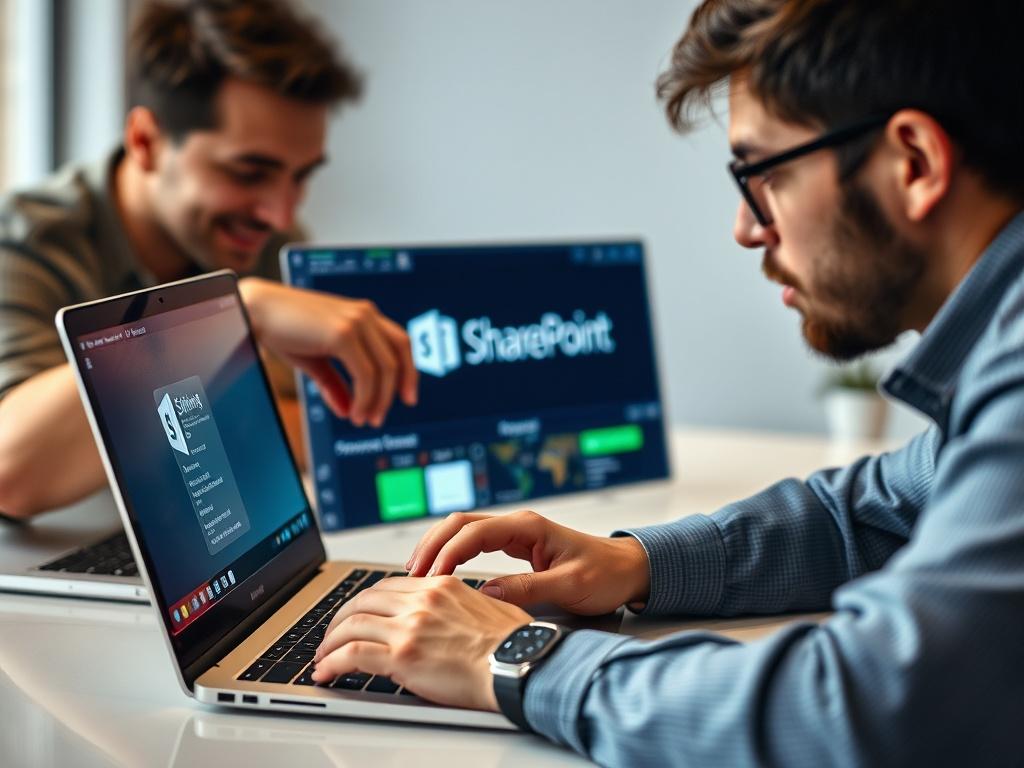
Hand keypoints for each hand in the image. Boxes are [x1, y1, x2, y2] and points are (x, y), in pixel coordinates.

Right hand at [238, 277, 417, 426]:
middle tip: (378, 418)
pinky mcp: (343, 334)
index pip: (400, 343)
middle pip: (399, 356)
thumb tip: (348, 410)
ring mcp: (356, 321)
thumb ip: (335, 383)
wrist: (255, 310)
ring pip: (384, 369)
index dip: (409, 372)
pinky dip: (364, 398)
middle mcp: (365, 314)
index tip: (407, 398)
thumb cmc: (282, 330)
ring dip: (377, 400)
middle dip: (395, 391)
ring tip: (363, 420)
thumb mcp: (315, 360)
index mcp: (363, 314)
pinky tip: (354, 412)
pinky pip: (366, 374)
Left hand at [312, 576, 529, 709]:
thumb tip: (442, 622)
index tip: (357, 617)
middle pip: (363, 601)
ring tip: (323, 659)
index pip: (388, 587)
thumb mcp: (483, 610)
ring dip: (330, 643)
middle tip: (331, 637)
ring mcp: (410, 626)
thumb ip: (455, 609)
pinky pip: (353, 654)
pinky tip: (326, 673)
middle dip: (340, 620)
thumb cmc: (512, 645)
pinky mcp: (402, 655)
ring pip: (351, 625)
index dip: (365, 603)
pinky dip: (332, 663)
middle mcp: (422, 600)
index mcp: (441, 586)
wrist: (519, 663)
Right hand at [406, 510, 650, 614]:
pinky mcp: (516, 546)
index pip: (475, 532)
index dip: (448, 553)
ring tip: (416, 574)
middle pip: (460, 523)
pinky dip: (452, 554)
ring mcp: (516, 533)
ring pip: (463, 531)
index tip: (432, 577)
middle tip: (412, 575)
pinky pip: (474, 543)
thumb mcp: (570, 586)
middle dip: (432, 545)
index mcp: (529, 527)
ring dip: (438, 547)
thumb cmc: (606, 574)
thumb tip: (485, 594)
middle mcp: (518, 525)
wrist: (629, 569)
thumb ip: (528, 589)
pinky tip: (441, 572)